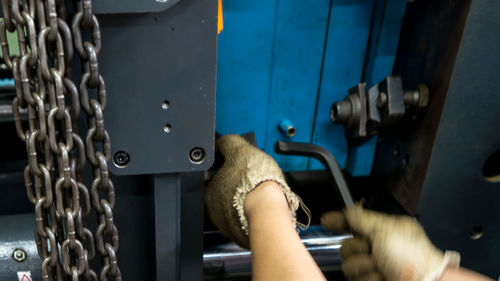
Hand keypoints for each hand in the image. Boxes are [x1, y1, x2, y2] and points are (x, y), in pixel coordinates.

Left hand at [205, 135, 301, 248]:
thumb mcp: (240, 149)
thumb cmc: (255, 182)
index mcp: (211, 189)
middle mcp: (215, 210)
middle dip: (237, 186)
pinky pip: (246, 220)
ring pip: (236, 208)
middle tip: (253, 179)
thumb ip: (228, 144)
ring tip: (260, 193)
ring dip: (245, 200)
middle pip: (225, 193)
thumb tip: (222, 142)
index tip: (241, 167)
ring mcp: (228, 224)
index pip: (215, 177)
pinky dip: (253, 214)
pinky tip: (262, 206)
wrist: (269, 209)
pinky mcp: (243, 234)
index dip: (229, 170)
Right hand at [321, 205, 459, 280]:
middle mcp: (377, 248)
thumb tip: (347, 210)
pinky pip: (355, 279)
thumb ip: (361, 218)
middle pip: (346, 246)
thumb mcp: (385, 229)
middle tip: (374, 251)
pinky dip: (369, 278)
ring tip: (382, 268)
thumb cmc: (412, 256)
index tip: (326, 221)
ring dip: (365, 266)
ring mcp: (374, 267)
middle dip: (358, 249)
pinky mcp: (370, 280)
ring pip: (349, 264)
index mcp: (382, 231)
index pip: (354, 223)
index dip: (339, 222)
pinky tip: (382, 278)